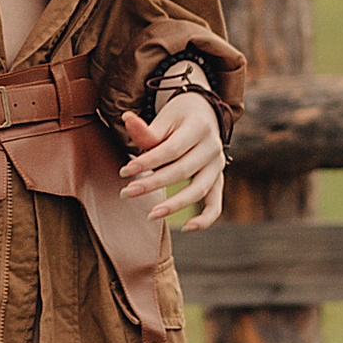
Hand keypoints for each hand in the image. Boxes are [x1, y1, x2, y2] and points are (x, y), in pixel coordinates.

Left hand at [119, 94, 225, 230]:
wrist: (205, 114)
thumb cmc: (178, 118)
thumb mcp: (165, 118)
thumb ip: (147, 129)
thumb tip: (126, 119)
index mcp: (200, 127)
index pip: (172, 149)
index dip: (148, 161)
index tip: (124, 172)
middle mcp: (213, 148)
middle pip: (183, 170)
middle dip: (153, 183)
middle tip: (127, 193)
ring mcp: (218, 166)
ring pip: (199, 190)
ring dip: (175, 205)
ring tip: (150, 215)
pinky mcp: (218, 179)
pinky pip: (215, 204)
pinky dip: (205, 219)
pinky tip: (186, 228)